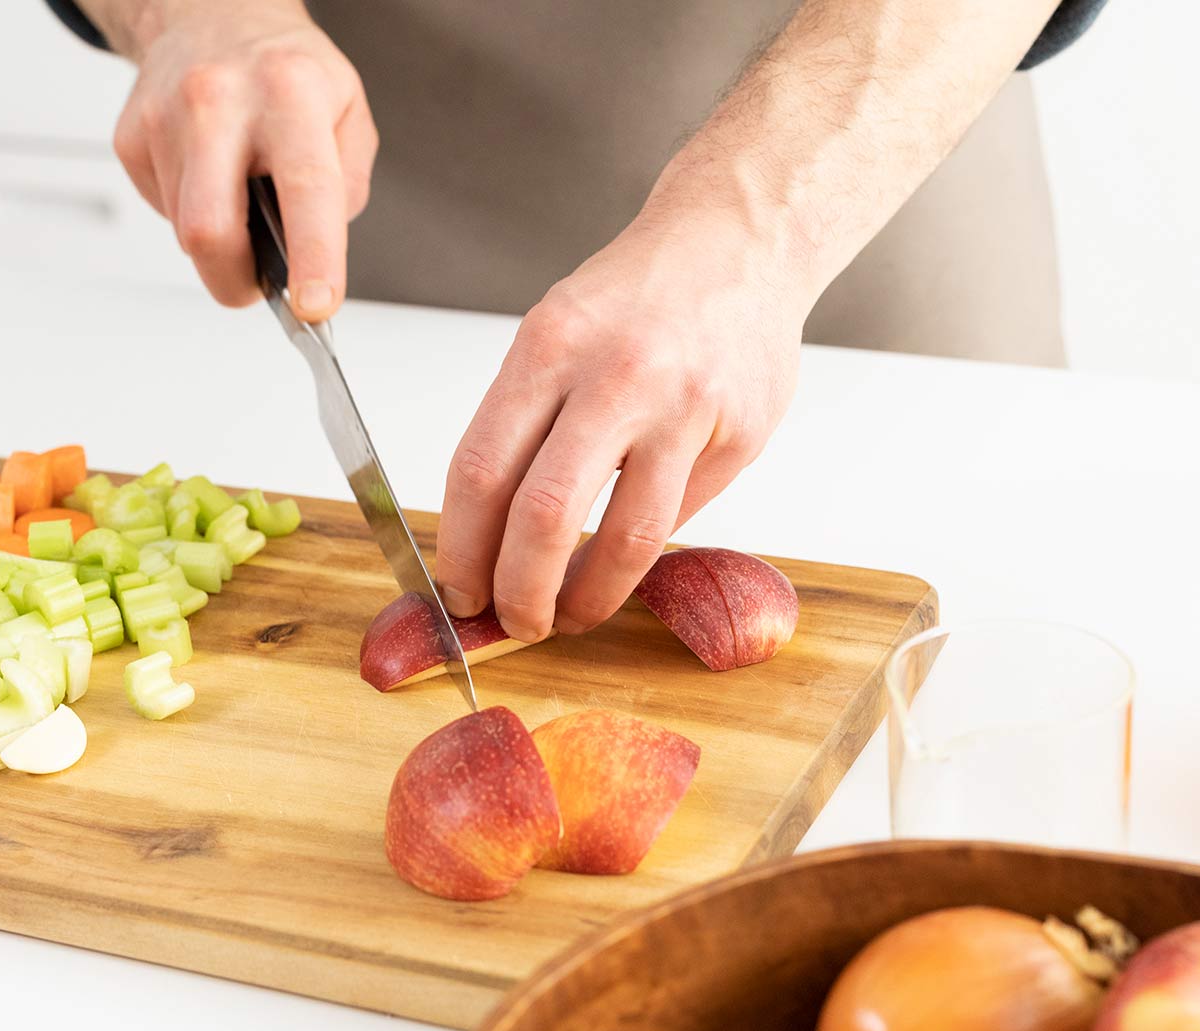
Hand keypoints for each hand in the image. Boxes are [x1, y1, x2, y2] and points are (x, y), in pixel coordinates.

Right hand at [110, 0, 375, 319]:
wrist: (214, 15)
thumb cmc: (286, 71)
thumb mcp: (348, 111)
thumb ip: (345, 186)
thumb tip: (317, 253)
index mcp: (290, 92)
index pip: (305, 187)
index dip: (312, 256)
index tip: (314, 305)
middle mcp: (222, 100)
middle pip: (210, 229)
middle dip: (234, 279)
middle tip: (258, 285)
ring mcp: (166, 116)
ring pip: (186, 231)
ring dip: (219, 240)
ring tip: (239, 196)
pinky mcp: (131, 136)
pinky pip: (164, 211)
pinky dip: (191, 213)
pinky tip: (208, 176)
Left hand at [433, 160, 816, 642]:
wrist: (739, 238)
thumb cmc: (634, 295)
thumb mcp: (555, 331)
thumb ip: (522, 423)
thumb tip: (486, 535)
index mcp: (549, 346)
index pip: (481, 471)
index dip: (462, 549)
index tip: (459, 588)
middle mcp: (616, 376)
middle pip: (545, 515)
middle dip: (518, 592)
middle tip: (512, 622)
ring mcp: (685, 408)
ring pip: (626, 538)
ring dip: (587, 597)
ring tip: (567, 616)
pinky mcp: (739, 435)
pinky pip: (680, 517)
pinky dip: (641, 551)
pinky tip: (622, 557)